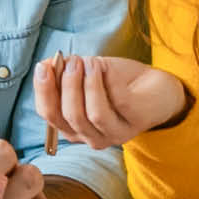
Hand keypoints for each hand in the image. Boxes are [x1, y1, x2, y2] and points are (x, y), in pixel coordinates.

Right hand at [35, 54, 187, 149]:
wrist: (155, 88)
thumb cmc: (116, 81)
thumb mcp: (86, 75)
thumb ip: (65, 73)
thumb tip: (44, 65)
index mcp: (73, 127)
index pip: (49, 115)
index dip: (43, 91)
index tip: (44, 66)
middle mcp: (92, 137)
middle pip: (70, 117)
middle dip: (67, 85)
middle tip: (72, 61)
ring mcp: (116, 133)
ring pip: (94, 114)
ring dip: (89, 84)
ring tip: (91, 61)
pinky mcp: (138, 122)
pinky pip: (120, 102)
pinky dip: (110, 81)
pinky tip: (107, 67)